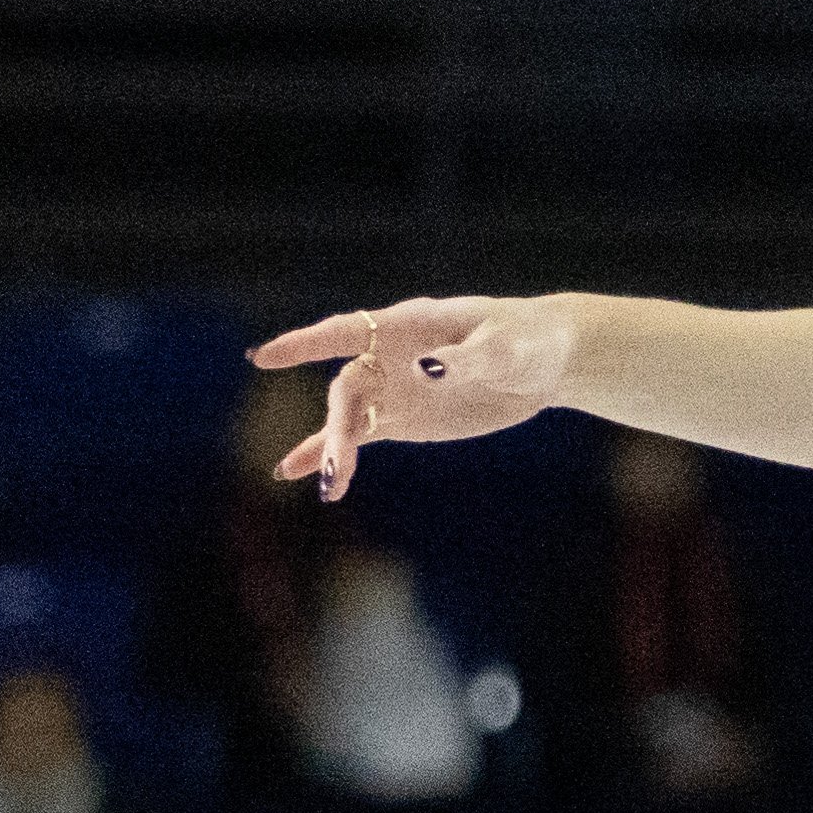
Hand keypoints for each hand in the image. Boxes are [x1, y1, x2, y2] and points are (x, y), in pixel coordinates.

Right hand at [252, 296, 582, 498]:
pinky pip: (361, 437)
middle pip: (348, 388)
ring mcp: (393, 388)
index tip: (265, 358)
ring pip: (348, 417)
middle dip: (339, 425)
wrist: (547, 362)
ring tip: (330, 486)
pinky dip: (333, 455)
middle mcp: (388, 355)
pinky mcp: (406, 419)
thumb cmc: (527, 341)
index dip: (304, 344)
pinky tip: (308, 479)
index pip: (345, 332)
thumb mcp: (505, 348)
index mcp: (405, 325)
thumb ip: (467, 358)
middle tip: (341, 464)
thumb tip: (425, 368)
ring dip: (333, 448)